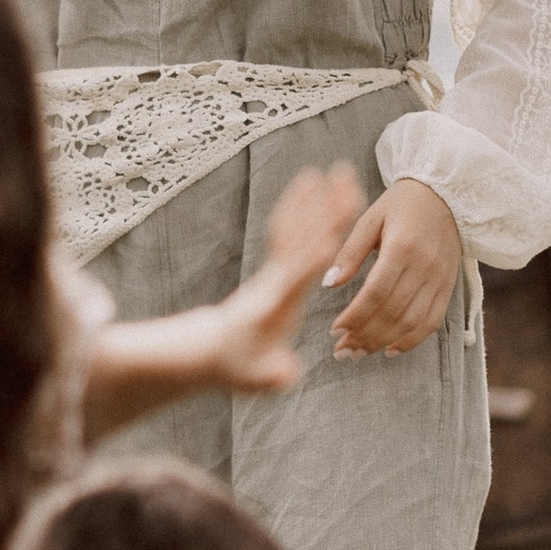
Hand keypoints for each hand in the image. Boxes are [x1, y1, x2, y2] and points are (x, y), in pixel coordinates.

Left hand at [205, 165, 362, 393]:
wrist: (206, 351)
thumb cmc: (234, 367)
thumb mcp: (253, 378)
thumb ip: (271, 376)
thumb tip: (285, 376)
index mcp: (277, 303)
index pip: (299, 274)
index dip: (315, 256)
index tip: (334, 233)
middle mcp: (276, 279)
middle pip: (303, 239)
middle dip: (324, 211)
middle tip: (344, 180)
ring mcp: (274, 271)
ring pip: (296, 228)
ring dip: (313, 201)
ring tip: (331, 171)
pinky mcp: (275, 268)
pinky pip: (288, 231)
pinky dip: (298, 206)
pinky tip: (309, 186)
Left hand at [326, 180, 463, 357]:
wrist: (447, 195)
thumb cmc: (400, 205)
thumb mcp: (369, 219)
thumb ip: (349, 252)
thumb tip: (327, 283)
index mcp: (402, 246)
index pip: (377, 291)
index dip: (355, 315)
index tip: (335, 330)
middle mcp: (424, 266)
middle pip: (393, 312)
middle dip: (365, 335)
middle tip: (342, 350)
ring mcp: (439, 279)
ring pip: (412, 322)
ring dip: (383, 342)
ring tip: (359, 353)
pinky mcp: (448, 287)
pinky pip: (432, 322)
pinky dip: (411, 341)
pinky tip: (389, 349)